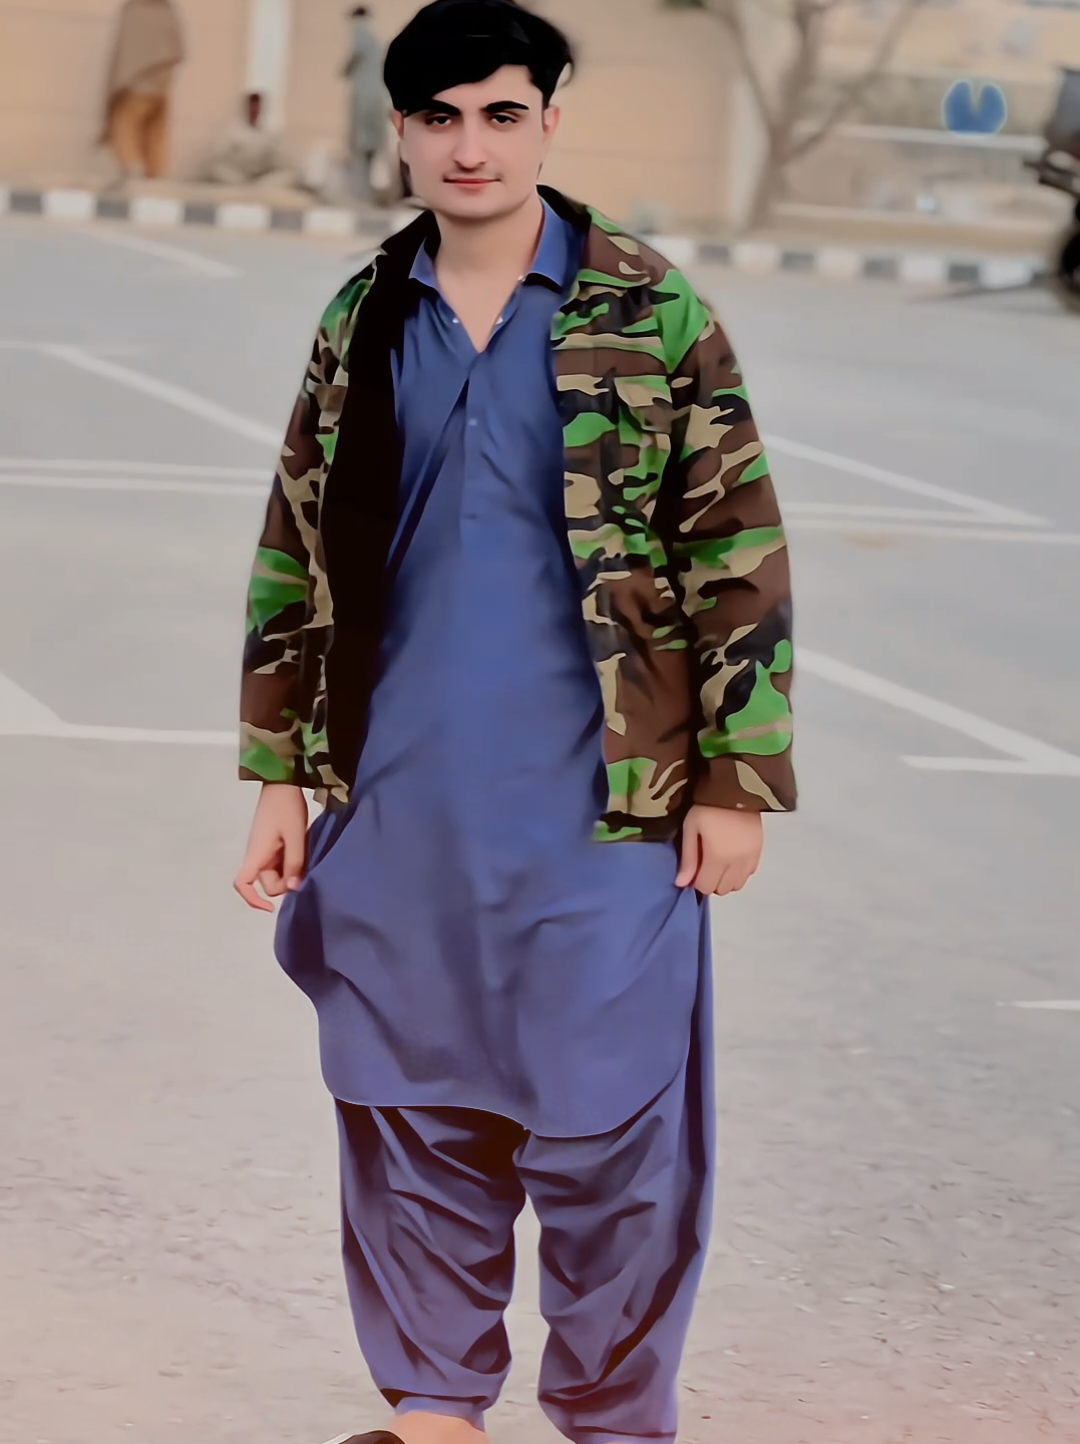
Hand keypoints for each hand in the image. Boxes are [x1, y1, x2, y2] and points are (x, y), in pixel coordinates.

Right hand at [233, 784, 309, 912]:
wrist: (283, 782)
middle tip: (305, 868)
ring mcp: (264, 849)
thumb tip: (292, 889)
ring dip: (290, 871)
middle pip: (267, 882)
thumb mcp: (295, 837)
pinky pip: (279, 862)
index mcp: (256, 855)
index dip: (253, 900)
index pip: (242, 884)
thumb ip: (294, 863)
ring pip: (275, 873)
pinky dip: (290, 863)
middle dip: (285, 882)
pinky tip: (303, 853)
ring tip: (306, 856)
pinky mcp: (271, 843)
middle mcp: (256, 855)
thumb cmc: (287, 808)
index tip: (271, 907)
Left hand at [676, 805, 763, 896]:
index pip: (706, 887)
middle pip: (722, 889)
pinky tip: (732, 857)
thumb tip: (681, 884)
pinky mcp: (760, 850)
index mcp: (718, 857)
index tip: (693, 868)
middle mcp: (738, 863)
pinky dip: (739, 872)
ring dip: (726, 879)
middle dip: (711, 881)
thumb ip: (688, 858)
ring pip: (738, 884)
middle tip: (705, 863)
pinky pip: (750, 873)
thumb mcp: (691, 829)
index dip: (696, 881)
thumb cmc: (707, 807)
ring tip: (718, 861)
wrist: (736, 787)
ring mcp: (751, 857)